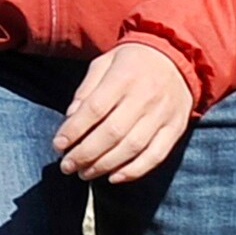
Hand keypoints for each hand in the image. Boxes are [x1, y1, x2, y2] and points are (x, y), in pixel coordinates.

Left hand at [51, 39, 199, 182]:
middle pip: (112, 133)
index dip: (74, 130)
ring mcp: (163, 114)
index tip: (58, 145)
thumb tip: (70, 118)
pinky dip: (133, 171)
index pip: (95, 109)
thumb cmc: (131, 62)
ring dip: (104, 165)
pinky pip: (155, 156)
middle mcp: (145, 97)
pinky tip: (113, 177)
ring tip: (84, 173)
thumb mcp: (104, 63)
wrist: (177, 57)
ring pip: (132, 148)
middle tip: (67, 166)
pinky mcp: (175, 128)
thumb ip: (86, 90)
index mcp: (124, 76)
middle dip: (85, 153)